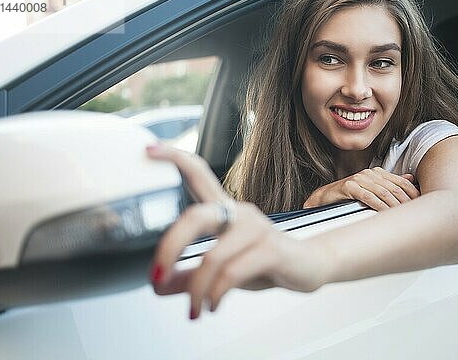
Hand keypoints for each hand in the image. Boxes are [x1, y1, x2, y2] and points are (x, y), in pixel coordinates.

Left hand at [146, 145, 330, 319]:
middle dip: (170, 247)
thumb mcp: (221, 268)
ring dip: (196, 289)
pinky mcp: (271, 250)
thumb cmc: (264, 261)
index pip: (198, 173)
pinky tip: (212, 305)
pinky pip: (232, 274)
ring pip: (212, 257)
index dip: (173, 158)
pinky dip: (215, 295)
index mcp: (225, 209)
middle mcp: (239, 212)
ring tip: (194, 308)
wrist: (309, 266)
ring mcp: (256, 229)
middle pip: (196, 216)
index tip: (147, 149)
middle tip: (156, 276)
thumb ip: (189, 276)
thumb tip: (158, 286)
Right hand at [303, 167, 419, 210]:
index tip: (421, 203)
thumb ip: (390, 184)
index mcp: (376, 172)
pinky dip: (379, 206)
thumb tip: (410, 178)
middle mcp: (369, 174)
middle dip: (405, 200)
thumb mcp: (372, 189)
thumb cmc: (349, 195)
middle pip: (394, 187)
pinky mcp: (350, 186)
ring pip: (383, 192)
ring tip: (402, 215)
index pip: (400, 181)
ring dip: (394, 205)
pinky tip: (385, 213)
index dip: (412, 192)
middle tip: (414, 212)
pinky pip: (368, 197)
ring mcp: (359, 179)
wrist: (325, 197)